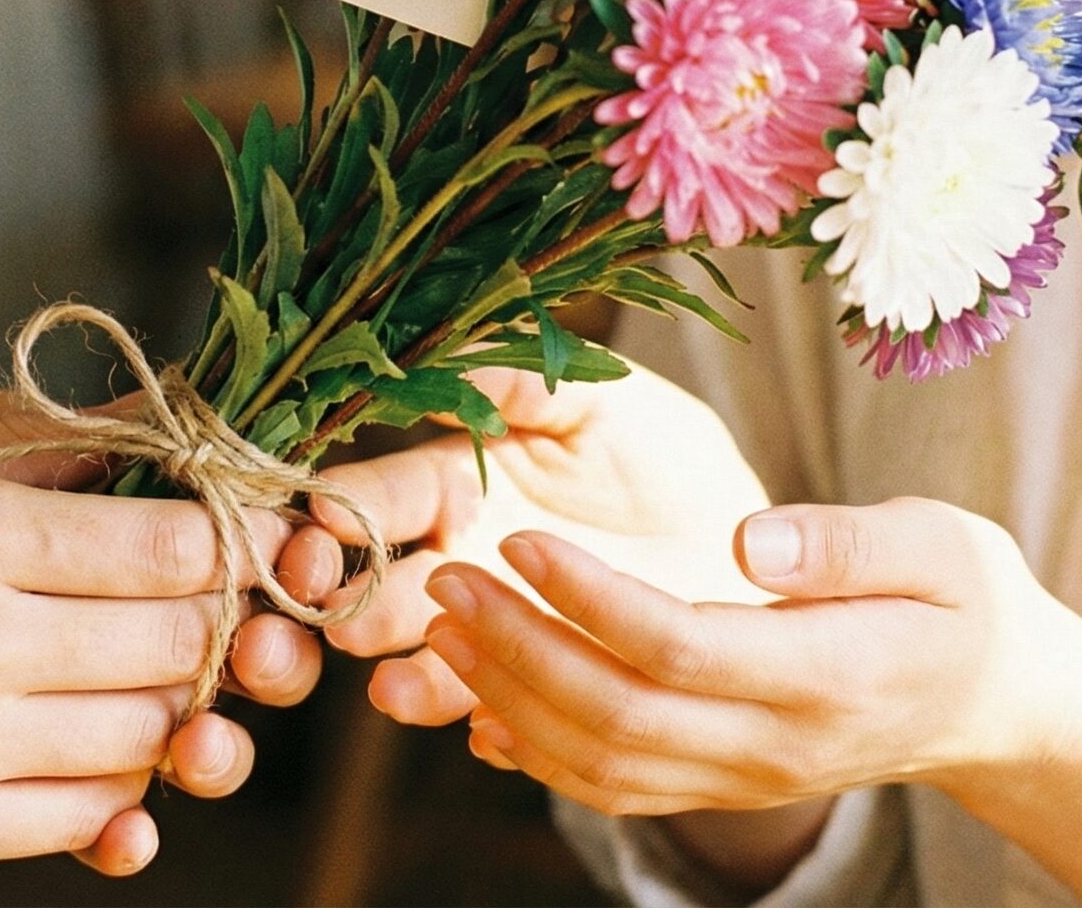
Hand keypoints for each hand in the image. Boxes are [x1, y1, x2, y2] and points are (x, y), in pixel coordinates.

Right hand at [0, 388, 336, 873]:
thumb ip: (41, 428)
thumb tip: (164, 421)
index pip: (170, 543)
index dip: (227, 528)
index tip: (232, 515)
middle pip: (178, 639)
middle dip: (217, 608)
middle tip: (207, 582)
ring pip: (146, 735)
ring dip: (176, 692)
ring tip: (150, 647)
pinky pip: (81, 819)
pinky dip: (120, 778)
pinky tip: (99, 723)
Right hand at [278, 362, 768, 728]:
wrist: (755, 551)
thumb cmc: (668, 456)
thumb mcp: (599, 398)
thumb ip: (518, 380)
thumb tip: (439, 357)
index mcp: (463, 476)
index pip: (391, 492)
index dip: (353, 503)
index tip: (326, 513)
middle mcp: (465, 557)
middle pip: (386, 582)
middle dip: (350, 596)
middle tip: (328, 608)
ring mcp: (502, 631)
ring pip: (435, 660)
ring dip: (407, 674)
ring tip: (393, 688)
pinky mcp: (548, 692)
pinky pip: (505, 716)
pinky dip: (485, 720)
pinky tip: (477, 724)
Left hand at [425, 498, 1075, 820]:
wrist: (998, 705)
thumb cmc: (962, 598)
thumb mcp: (937, 542)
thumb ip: (845, 540)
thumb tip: (749, 541)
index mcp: (826, 673)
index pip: (679, 647)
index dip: (588, 599)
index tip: (519, 540)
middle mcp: (776, 744)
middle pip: (621, 716)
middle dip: (520, 650)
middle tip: (446, 580)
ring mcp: (746, 777)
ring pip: (605, 764)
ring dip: (511, 698)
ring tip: (444, 627)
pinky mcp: (725, 783)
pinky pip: (618, 787)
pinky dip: (539, 751)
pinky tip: (485, 698)